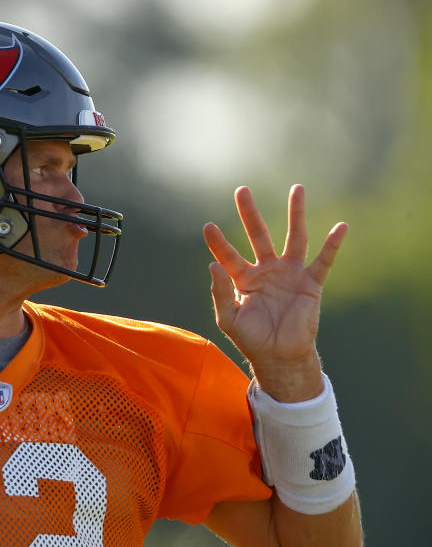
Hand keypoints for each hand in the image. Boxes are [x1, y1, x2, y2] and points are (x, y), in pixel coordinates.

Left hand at [202, 184, 346, 401]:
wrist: (280, 357)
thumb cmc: (252, 339)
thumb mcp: (228, 318)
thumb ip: (220, 292)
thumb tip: (212, 264)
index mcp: (244, 279)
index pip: (228, 255)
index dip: (218, 242)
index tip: (207, 226)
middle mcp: (267, 271)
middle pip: (258, 235)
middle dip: (250, 214)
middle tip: (241, 190)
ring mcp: (290, 274)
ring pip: (293, 238)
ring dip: (295, 214)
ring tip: (297, 189)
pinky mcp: (311, 284)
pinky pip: (324, 260)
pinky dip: (332, 245)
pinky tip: (340, 227)